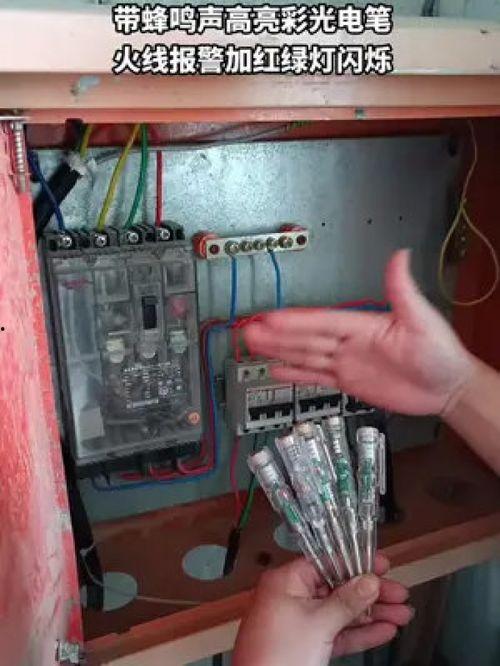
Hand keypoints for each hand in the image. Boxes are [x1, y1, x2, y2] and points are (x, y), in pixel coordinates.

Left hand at [233, 554, 411, 665]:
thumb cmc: (274, 655)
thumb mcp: (317, 624)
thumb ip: (347, 601)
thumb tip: (369, 581)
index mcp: (286, 581)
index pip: (327, 563)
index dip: (356, 563)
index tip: (382, 565)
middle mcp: (292, 597)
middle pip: (338, 588)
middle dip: (371, 593)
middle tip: (399, 593)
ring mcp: (300, 622)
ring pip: (341, 612)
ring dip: (371, 614)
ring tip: (401, 614)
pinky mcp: (307, 644)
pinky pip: (337, 633)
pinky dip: (359, 632)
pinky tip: (383, 630)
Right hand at [245, 250, 474, 414]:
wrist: (447, 387)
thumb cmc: (440, 352)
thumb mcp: (421, 318)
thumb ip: (402, 290)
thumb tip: (399, 256)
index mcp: (362, 326)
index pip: (321, 322)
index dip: (295, 321)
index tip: (271, 317)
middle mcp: (350, 343)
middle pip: (305, 338)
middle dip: (277, 334)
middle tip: (250, 329)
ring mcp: (347, 363)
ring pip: (305, 355)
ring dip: (279, 350)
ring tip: (254, 344)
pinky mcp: (349, 382)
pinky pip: (317, 377)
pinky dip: (296, 374)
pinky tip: (278, 369)